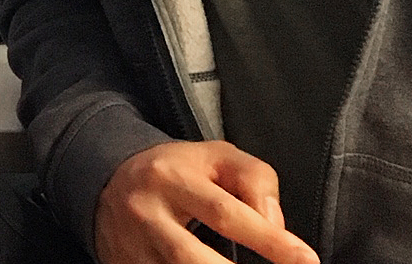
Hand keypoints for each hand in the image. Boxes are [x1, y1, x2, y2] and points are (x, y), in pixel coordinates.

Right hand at [94, 140, 318, 263]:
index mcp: (172, 178)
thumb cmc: (177, 171)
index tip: (305, 259)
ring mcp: (133, 246)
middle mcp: (147, 213)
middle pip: (194, 257)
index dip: (269, 240)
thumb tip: (275, 226)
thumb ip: (255, 180)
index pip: (226, 212)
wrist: (106, 180)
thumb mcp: (217, 157)